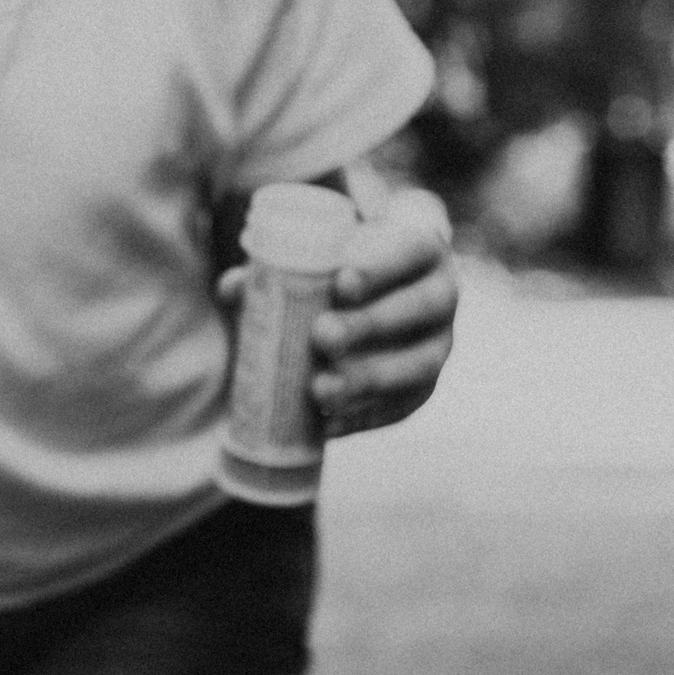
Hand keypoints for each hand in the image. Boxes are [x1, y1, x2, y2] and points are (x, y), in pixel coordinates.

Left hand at [213, 187, 456, 437]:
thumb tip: (232, 289)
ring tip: (319, 389)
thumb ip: (273, 267)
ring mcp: (438, 345)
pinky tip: (329, 425)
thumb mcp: (316, 257)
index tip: (340, 282)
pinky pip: (403, 407)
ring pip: (417, 365)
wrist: (378, 296)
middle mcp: (441, 295)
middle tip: (322, 336)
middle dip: (370, 325)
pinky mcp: (424, 388)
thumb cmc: (337, 268)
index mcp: (420, 249)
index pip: (412, 250)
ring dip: (368, 380)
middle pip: (419, 309)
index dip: (381, 267)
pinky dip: (364, 417)